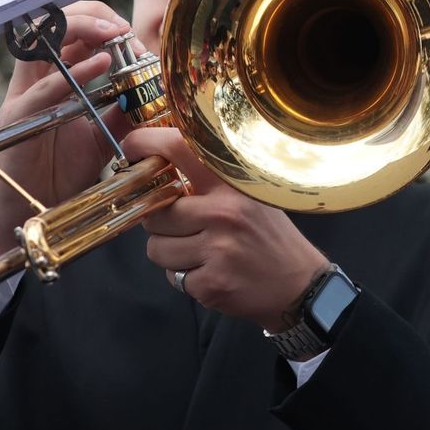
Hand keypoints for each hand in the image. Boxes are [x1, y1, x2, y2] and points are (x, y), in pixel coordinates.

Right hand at [0, 1, 134, 259]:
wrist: (30, 212)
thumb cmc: (58, 174)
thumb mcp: (102, 139)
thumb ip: (122, 114)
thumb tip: (151, 93)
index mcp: (54, 79)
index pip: (73, 33)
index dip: (104, 25)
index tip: (135, 42)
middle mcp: (35, 80)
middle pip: (54, 24)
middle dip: (93, 16)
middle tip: (124, 30)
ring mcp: (23, 95)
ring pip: (41, 40)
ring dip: (81, 29)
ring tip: (114, 34)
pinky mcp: (17, 117)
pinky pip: (43, 85)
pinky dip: (73, 71)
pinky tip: (101, 65)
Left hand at [124, 128, 329, 331]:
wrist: (299, 285)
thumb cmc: (268, 235)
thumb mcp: (247, 195)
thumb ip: (207, 181)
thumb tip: (155, 165)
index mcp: (231, 184)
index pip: (178, 148)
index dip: (145, 144)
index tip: (131, 149)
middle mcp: (223, 213)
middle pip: (154, 214)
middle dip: (160, 225)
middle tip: (186, 228)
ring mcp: (217, 251)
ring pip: (157, 250)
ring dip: (171, 255)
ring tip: (201, 253)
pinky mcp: (212, 284)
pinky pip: (173, 278)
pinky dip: (186, 279)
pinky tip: (212, 273)